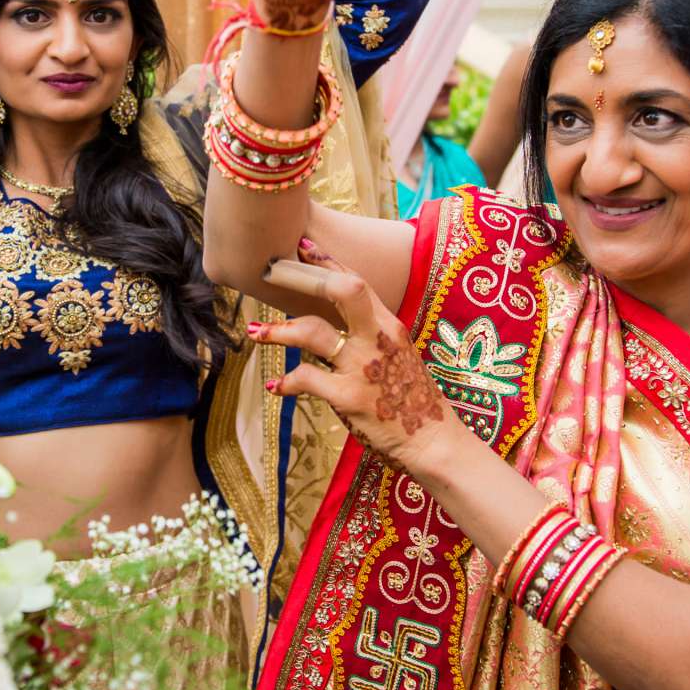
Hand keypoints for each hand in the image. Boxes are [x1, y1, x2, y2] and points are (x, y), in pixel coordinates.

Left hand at [253, 238, 461, 472]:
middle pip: (343, 290)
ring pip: (311, 332)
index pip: (358, 283)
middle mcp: (377, 339)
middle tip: (273, 272)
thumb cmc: (414, 401)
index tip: (304, 248)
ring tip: (256, 333)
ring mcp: (362, 367)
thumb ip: (374, 339)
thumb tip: (341, 328)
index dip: (328, 263)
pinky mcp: (348, 396)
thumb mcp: (400, 358)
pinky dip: (286, 382)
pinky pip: (305, 378)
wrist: (434, 442)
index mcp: (389, 327)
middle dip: (306, 278)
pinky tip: (277, 386)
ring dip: (278, 331)